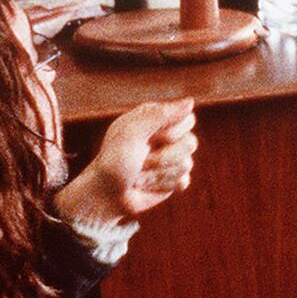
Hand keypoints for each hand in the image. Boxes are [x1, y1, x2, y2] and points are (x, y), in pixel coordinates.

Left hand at [54, 99, 197, 228]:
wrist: (106, 195)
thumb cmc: (114, 160)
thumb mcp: (132, 132)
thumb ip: (161, 115)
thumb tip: (191, 102)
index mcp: (156, 119)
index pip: (187, 119)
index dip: (173, 132)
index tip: (151, 139)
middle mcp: (166, 136)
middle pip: (191, 143)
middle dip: (164, 157)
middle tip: (141, 160)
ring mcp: (171, 158)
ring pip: (187, 164)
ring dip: (159, 173)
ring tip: (139, 174)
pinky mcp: (172, 179)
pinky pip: (184, 181)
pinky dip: (164, 185)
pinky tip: (150, 184)